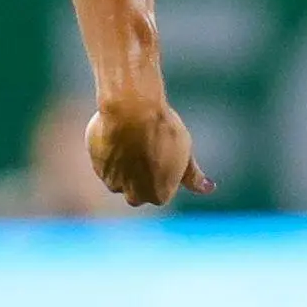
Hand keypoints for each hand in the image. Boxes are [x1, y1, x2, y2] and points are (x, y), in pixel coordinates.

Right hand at [85, 94, 213, 206]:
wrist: (132, 110)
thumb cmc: (164, 131)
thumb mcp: (185, 153)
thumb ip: (192, 176)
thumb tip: (209, 189)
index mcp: (159, 196)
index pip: (160, 190)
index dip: (161, 170)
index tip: (162, 151)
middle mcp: (135, 196)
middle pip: (138, 190)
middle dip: (141, 174)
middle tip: (146, 147)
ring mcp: (113, 183)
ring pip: (120, 178)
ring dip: (125, 164)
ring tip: (132, 138)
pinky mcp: (97, 167)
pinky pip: (105, 165)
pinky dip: (110, 153)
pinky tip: (118, 134)